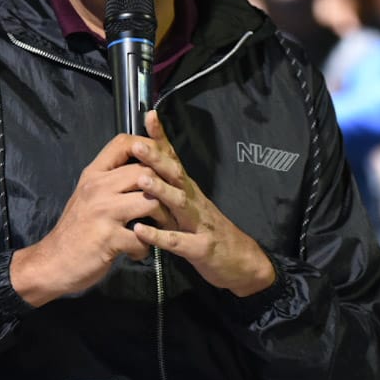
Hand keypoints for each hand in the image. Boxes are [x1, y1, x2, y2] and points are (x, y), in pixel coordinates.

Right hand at [9, 133, 174, 306]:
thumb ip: (109, 180)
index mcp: (93, 174)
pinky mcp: (108, 238)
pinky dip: (145, 248)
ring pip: (150, 202)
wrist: (51, 263)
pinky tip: (138, 251)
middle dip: (165, 189)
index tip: (161, 160)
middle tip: (172, 204)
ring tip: (159, 228)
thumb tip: (140, 169)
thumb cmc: (73, 230)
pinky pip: (142, 237)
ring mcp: (103, 212)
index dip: (148, 146)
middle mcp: (98, 188)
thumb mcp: (86, 196)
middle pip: (146, 172)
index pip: (123, 143)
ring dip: (162, 218)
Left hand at [129, 110, 276, 296]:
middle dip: (157, 158)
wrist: (243, 263)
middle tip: (137, 144)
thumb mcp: (190, 207)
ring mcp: (200, 224)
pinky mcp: (201, 249)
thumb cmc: (209, 233)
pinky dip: (159, 236)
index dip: (162, 139)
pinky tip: (140, 231)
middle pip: (176, 175)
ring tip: (142, 179)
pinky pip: (179, 242)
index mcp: (190, 190)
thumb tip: (147, 167)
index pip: (175, 159)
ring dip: (161, 190)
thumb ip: (170, 190)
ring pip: (180, 203)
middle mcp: (196, 201)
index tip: (149, 116)